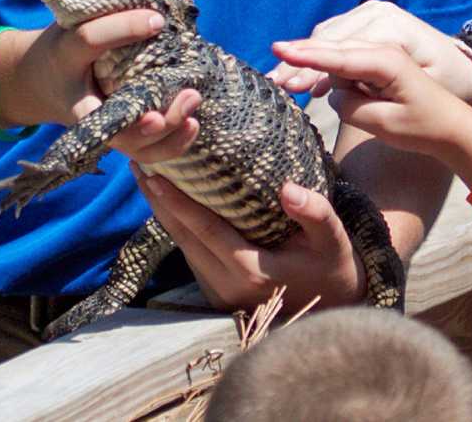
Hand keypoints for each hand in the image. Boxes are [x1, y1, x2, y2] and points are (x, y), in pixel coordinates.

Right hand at [6, 0, 205, 139]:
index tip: (157, 19)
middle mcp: (78, 93)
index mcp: (66, 51)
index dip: (123, 27)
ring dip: (166, 134)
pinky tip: (192, 126)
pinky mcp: (109, 137)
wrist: (34, 82)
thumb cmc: (70, 39)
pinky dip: (166, 146)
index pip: (90, 39)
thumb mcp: (90, 15)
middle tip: (190, 92)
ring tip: (194, 111)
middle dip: (151, 105)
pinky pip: (138, 153)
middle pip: (113, 111)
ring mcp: (94, 121)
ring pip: (129, 144)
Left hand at [132, 167, 365, 310]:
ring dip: (163, 212)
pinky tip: (167, 202)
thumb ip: (315, 213)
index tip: (155, 174)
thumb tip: (289, 189)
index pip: (205, 230)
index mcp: (251, 271)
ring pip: (182, 247)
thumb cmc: (332, 268)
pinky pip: (191, 255)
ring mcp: (219, 293)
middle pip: (183, 237)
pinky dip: (177, 227)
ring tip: (147, 176)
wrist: (333, 309)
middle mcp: (227, 285)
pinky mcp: (217, 293)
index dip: (177, 202)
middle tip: (138, 163)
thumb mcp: (333, 240)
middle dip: (158, 201)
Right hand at [271, 39, 471, 161]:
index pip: (339, 54)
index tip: (279, 50)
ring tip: (283, 81)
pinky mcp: (377, 50)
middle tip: (271, 78)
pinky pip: (344, 52)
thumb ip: (353, 106)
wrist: (455, 122)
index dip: (306, 54)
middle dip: (300, 60)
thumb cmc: (426, 126)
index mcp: (388, 56)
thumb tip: (332, 93)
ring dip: (311, 62)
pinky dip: (326, 65)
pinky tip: (311, 85)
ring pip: (335, 45)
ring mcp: (380, 40)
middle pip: (332, 43)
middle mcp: (383, 40)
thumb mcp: (388, 124)